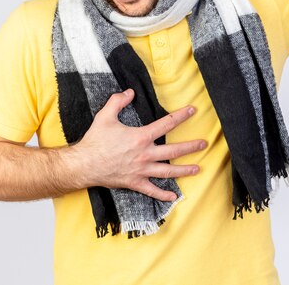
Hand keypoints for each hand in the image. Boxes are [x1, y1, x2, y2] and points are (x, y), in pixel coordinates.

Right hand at [73, 89, 205, 200]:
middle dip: (190, 147)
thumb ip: (118, 101)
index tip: (192, 111)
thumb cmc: (95, 140)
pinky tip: (174, 195)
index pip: (166, 124)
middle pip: (173, 151)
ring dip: (184, 170)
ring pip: (168, 171)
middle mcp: (145, 154)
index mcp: (141, 137)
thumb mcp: (105, 116)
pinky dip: (163, 194)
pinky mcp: (135, 183)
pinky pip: (152, 190)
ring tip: (197, 169)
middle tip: (204, 144)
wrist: (84, 164)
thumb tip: (130, 92)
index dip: (181, 116)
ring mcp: (141, 170)